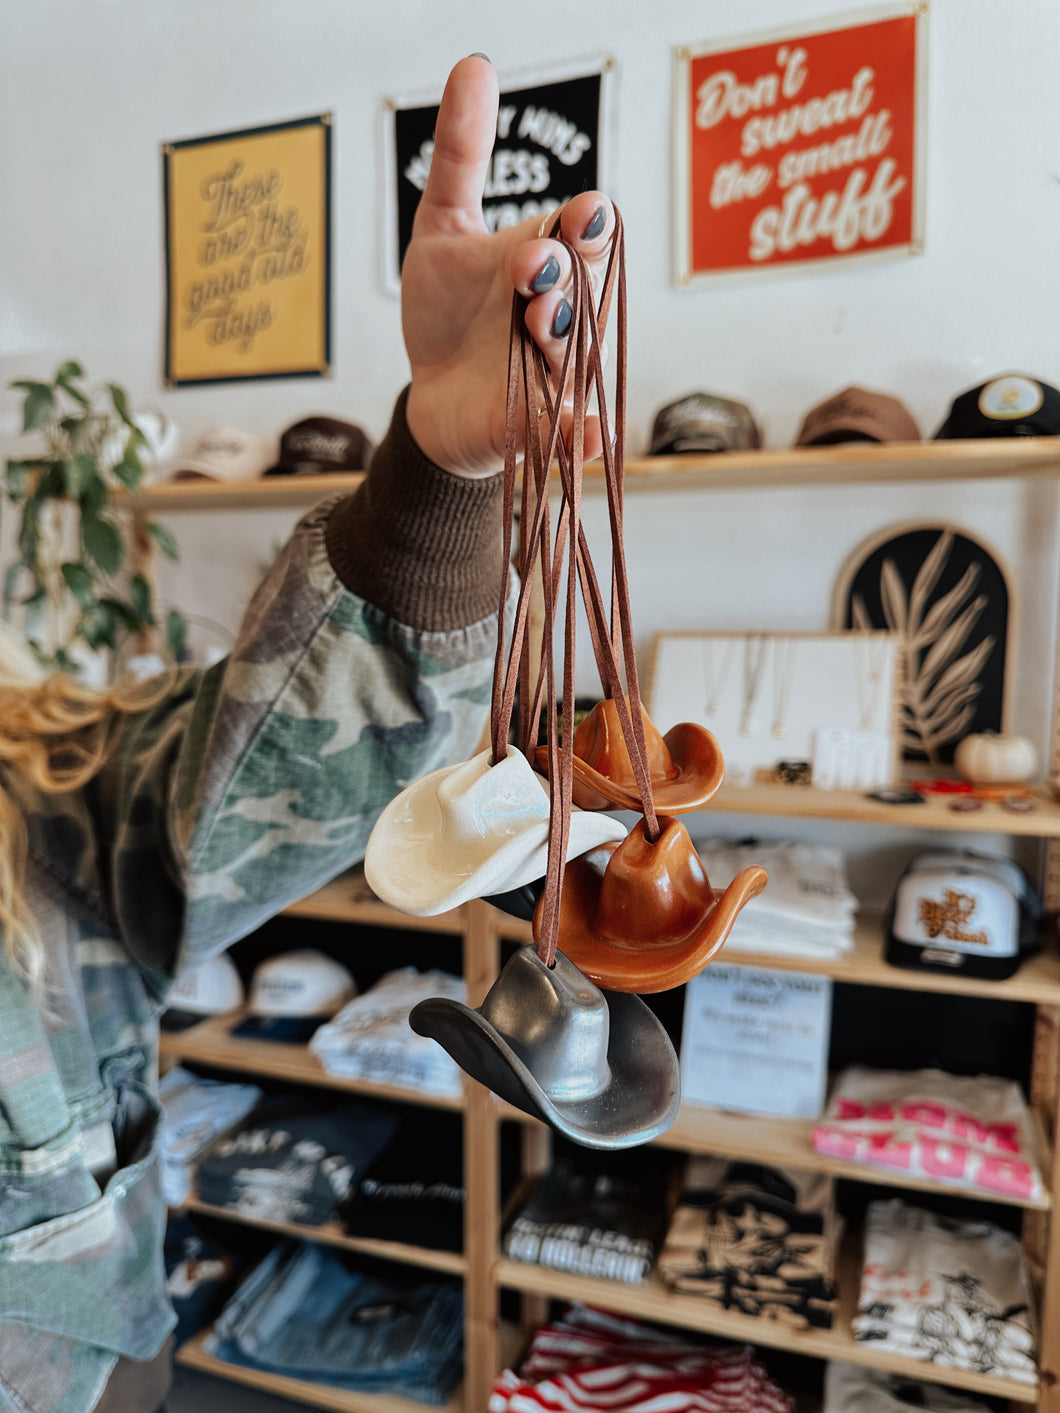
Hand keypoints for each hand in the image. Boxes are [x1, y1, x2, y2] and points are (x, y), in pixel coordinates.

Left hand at [402, 55, 616, 477]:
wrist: (432, 393)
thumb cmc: (448, 311)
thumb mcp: (442, 227)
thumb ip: (462, 154)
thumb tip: (474, 64)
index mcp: (550, 261)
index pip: (585, 235)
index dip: (585, 223)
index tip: (578, 211)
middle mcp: (561, 314)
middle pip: (583, 290)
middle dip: (563, 274)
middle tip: (533, 265)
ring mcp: (553, 372)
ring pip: (572, 353)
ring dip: (558, 336)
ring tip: (536, 322)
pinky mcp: (535, 425)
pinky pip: (570, 431)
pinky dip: (582, 434)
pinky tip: (585, 435)